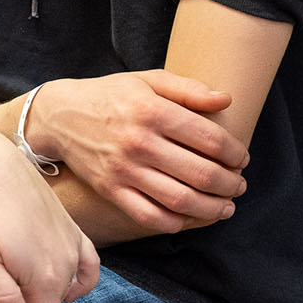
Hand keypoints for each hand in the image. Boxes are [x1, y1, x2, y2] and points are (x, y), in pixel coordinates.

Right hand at [27, 69, 249, 233]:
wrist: (60, 115)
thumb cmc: (111, 96)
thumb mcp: (148, 80)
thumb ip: (188, 89)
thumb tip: (226, 99)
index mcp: (152, 111)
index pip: (210, 139)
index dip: (235, 153)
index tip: (241, 158)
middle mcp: (139, 143)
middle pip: (201, 174)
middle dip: (230, 184)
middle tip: (239, 185)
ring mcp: (124, 170)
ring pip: (181, 200)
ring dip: (212, 209)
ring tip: (225, 207)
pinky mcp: (111, 191)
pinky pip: (150, 216)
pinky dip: (176, 223)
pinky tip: (190, 217)